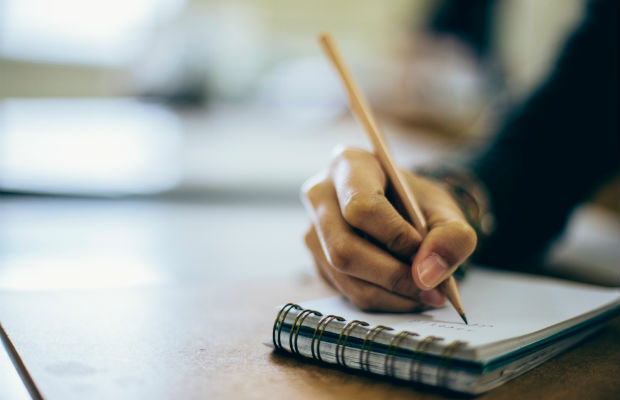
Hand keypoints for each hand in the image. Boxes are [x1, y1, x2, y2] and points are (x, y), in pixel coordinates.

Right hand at [301, 147, 476, 311]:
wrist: (403, 211)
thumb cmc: (418, 204)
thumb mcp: (445, 209)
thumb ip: (451, 236)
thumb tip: (428, 275)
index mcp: (350, 165)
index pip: (361, 207)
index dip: (394, 235)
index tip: (421, 248)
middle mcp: (321, 196)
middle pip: (344, 249)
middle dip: (393, 276)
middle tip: (432, 290)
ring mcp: (313, 231)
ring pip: (344, 276)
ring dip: (391, 295)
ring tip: (427, 294)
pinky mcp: (317, 261)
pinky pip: (346, 291)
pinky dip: (383, 300)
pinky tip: (407, 293)